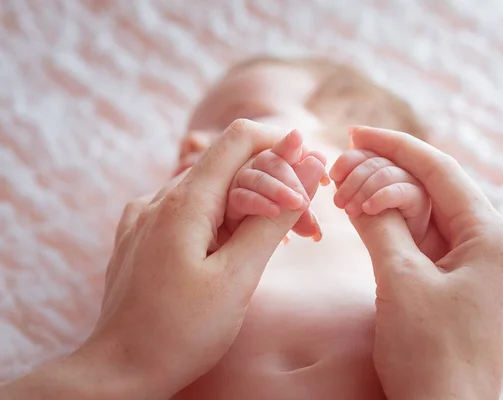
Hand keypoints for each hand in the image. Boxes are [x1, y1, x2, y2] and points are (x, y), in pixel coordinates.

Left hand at [0, 119, 325, 399]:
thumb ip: (274, 218)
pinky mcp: (141, 236)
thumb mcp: (238, 277)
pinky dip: (221, 222)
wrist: (119, 372)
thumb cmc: (181, 331)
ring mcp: (145, 216)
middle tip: (309, 229)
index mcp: (183, 202)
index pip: (240, 139)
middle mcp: (158, 199)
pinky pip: (189, 212)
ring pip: (210, 192)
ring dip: (250, 209)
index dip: (281, 145)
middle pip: (228, 168)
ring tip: (283, 245)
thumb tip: (308, 168)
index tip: (313, 171)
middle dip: (274, 188)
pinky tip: (237, 252)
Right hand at [338, 127, 502, 399]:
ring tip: (347, 193)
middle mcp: (493, 247)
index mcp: (491, 238)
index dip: (396, 147)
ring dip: (389, 203)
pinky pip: (429, 244)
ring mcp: (480, 269)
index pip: (441, 171)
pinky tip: (369, 220)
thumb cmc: (429, 355)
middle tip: (342, 168)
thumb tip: (363, 190)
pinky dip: (398, 230)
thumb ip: (381, 225)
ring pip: (429, 217)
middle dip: (387, 177)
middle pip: (435, 192)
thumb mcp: (399, 281)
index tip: (358, 133)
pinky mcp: (463, 287)